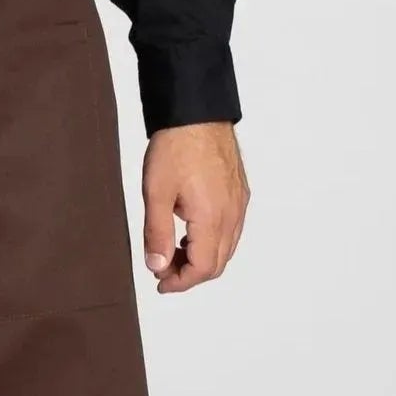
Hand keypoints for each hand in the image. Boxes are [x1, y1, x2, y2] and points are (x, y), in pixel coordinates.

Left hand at [141, 123, 249, 294]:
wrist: (196, 112)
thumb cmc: (176, 146)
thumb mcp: (155, 192)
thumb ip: (157, 233)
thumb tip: (157, 266)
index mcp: (213, 218)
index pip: (203, 268)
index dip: (181, 282)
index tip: (160, 283)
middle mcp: (233, 214)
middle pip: (218, 263)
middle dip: (191, 273)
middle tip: (163, 270)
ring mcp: (239, 203)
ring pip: (226, 247)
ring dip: (202, 257)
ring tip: (172, 251)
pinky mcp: (239, 192)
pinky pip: (231, 229)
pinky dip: (212, 240)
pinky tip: (189, 230)